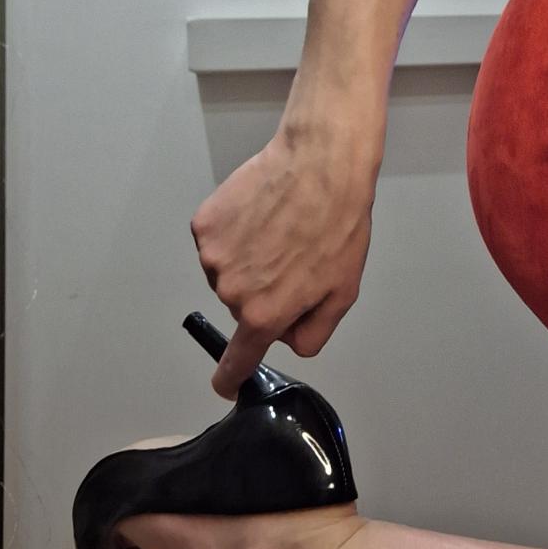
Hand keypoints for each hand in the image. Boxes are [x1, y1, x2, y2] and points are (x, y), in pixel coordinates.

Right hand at [189, 120, 378, 399]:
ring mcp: (212, 257)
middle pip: (242, 305)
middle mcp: (231, 291)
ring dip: (249, 259)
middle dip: (264, 290)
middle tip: (294, 255)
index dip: (230, 375)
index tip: (224, 384)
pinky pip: (217, 240)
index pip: (238, 358)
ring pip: (228, 271)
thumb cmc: (339, 227)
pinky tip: (261, 212)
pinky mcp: (204, 224)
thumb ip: (313, 331)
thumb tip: (288, 340)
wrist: (320, 165)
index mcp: (265, 314)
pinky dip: (235, 232)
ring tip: (280, 228)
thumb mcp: (343, 292)